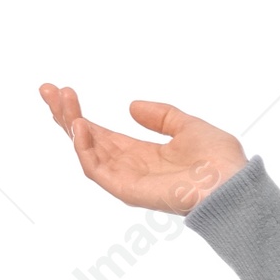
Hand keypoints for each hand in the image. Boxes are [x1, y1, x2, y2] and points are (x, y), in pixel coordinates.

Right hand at [38, 85, 246, 214]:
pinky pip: (96, 170)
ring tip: (62, 100)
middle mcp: (130, 167)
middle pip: (87, 140)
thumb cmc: (219, 161)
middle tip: (46, 89)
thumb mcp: (188, 126)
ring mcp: (126, 180)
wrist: (233, 183)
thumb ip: (161, 116)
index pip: (100, 133)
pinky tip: (79, 125)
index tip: (61, 89)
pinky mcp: (127, 190)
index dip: (79, 112)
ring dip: (70, 124)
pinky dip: (84, 148)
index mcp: (142, 154)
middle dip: (64, 114)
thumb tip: (131, 105)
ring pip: (86, 151)